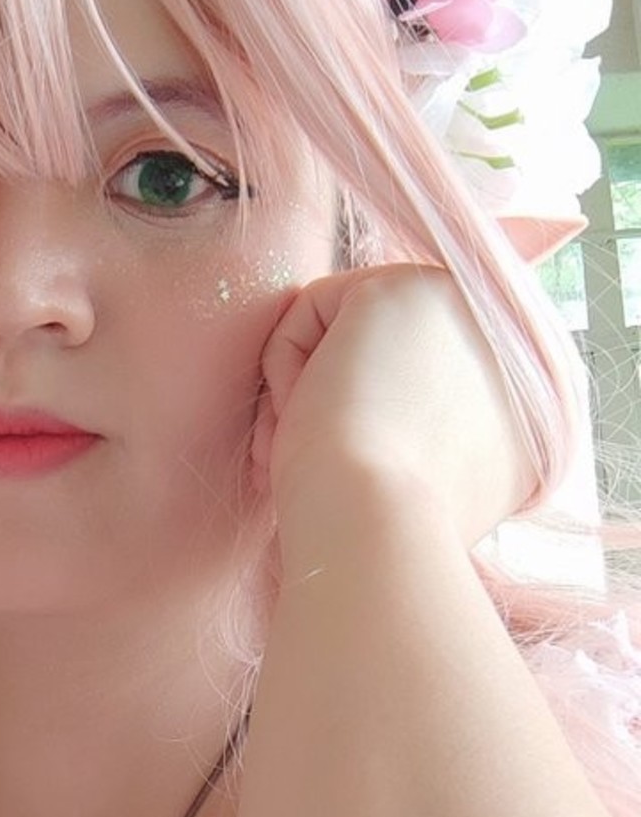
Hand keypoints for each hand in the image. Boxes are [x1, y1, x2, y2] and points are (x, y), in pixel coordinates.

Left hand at [249, 264, 539, 557]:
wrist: (382, 531)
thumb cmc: (390, 526)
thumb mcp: (435, 476)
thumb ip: (431, 427)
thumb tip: (385, 405)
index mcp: (532, 400)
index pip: (422, 386)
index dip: (370, 433)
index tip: (349, 479)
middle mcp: (506, 343)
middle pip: (384, 356)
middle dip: (336, 410)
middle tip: (316, 469)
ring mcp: (461, 305)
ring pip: (347, 334)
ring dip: (307, 396)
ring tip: (311, 454)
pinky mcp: (403, 285)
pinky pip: (311, 307)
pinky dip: (284, 365)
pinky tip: (308, 415)